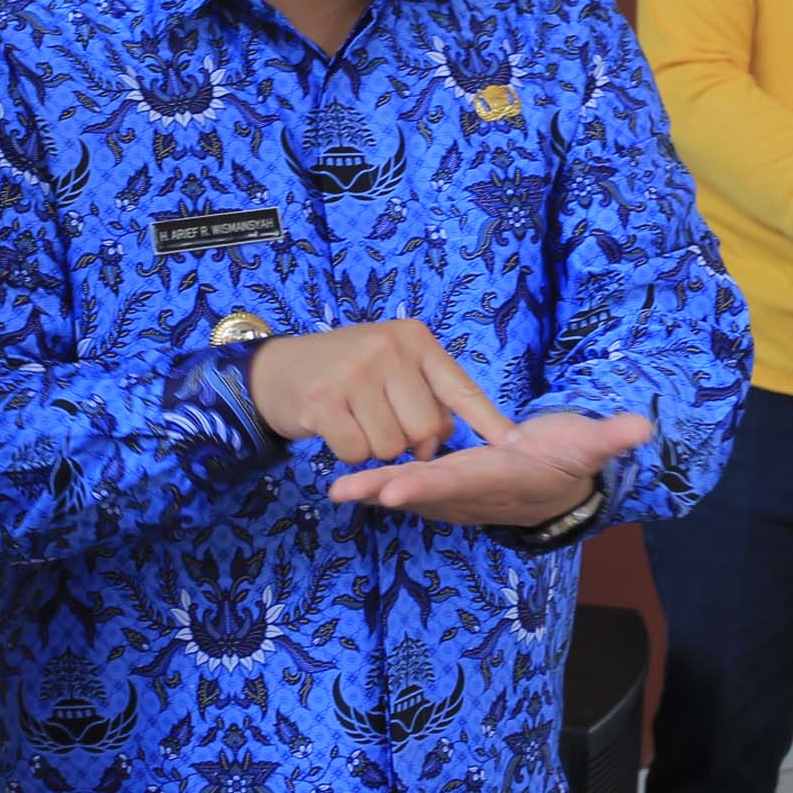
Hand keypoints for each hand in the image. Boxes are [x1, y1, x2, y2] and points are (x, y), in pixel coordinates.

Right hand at [249, 319, 518, 464]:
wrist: (276, 369)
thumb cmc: (346, 372)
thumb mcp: (391, 363)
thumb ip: (426, 392)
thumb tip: (445, 439)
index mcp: (414, 338)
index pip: (460, 388)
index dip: (489, 422)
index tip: (516, 446)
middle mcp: (388, 348)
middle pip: (428, 430)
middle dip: (411, 444)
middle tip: (385, 426)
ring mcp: (355, 373)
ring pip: (392, 447)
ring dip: (376, 449)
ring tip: (356, 421)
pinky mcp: (324, 401)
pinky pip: (357, 454)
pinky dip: (349, 454)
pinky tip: (335, 429)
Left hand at [327, 411, 650, 526]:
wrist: (558, 488)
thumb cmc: (571, 459)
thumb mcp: (589, 445)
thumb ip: (609, 438)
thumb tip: (642, 427)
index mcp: (503, 479)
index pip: (464, 482)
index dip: (430, 486)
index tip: (396, 489)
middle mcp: (475, 494)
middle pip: (426, 493)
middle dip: (388, 492)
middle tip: (348, 492)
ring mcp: (457, 495)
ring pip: (410, 492)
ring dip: (372, 492)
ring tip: (335, 490)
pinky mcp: (444, 488)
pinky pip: (406, 487)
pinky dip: (376, 486)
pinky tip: (342, 482)